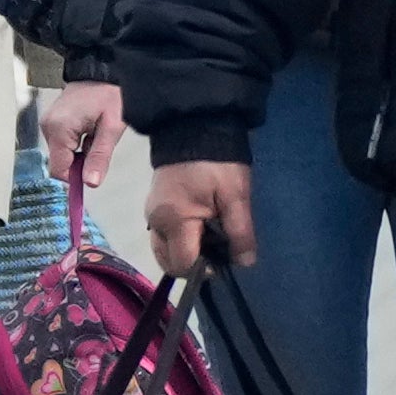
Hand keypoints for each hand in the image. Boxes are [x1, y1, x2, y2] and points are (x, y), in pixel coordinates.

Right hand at [33, 77, 127, 202]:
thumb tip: (91, 184)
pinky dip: (76, 145)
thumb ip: (100, 157)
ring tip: (96, 135)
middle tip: (99, 148)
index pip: (59, 170)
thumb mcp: (111, 127)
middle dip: (80, 164)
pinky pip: (62, 144)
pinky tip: (89, 131)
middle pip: (60, 163)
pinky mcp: (51, 122)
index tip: (91, 182)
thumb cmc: (109, 94)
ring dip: (79, 154)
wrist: (102, 69)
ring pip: (61, 154)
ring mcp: (48, 123)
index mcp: (60, 129)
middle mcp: (48, 127)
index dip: (74, 181)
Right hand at [150, 156, 254, 278]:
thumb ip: (240, 232)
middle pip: (169, 262)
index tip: (223, 258)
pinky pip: (163, 236)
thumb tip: (244, 263)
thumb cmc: (218, 162)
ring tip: (209, 237)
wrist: (196, 125)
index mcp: (174, 221)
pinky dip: (179, 240)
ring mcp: (151, 214)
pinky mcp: (154, 206)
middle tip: (217, 248)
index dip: (204, 268)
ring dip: (185, 253)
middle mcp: (155, 222)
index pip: (183, 264)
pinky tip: (199, 227)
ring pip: (164, 251)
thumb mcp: (236, 196)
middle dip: (193, 263)